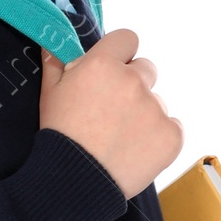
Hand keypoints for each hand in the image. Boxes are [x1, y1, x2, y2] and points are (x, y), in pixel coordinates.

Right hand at [40, 29, 184, 197]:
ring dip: (144, 113)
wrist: (76, 182)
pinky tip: (137, 150)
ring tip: (121, 138)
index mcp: (103, 65)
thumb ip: (55, 62)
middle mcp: (133, 81)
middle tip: (114, 111)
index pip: (127, 38)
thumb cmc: (60, 137)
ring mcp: (155, 108)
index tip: (113, 70)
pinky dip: (159, 136)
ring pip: (156, 101)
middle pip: (146, 68)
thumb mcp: (49, 95)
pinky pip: (172, 126)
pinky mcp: (171, 135)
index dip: (120, 53)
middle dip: (133, 83)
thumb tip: (54, 42)